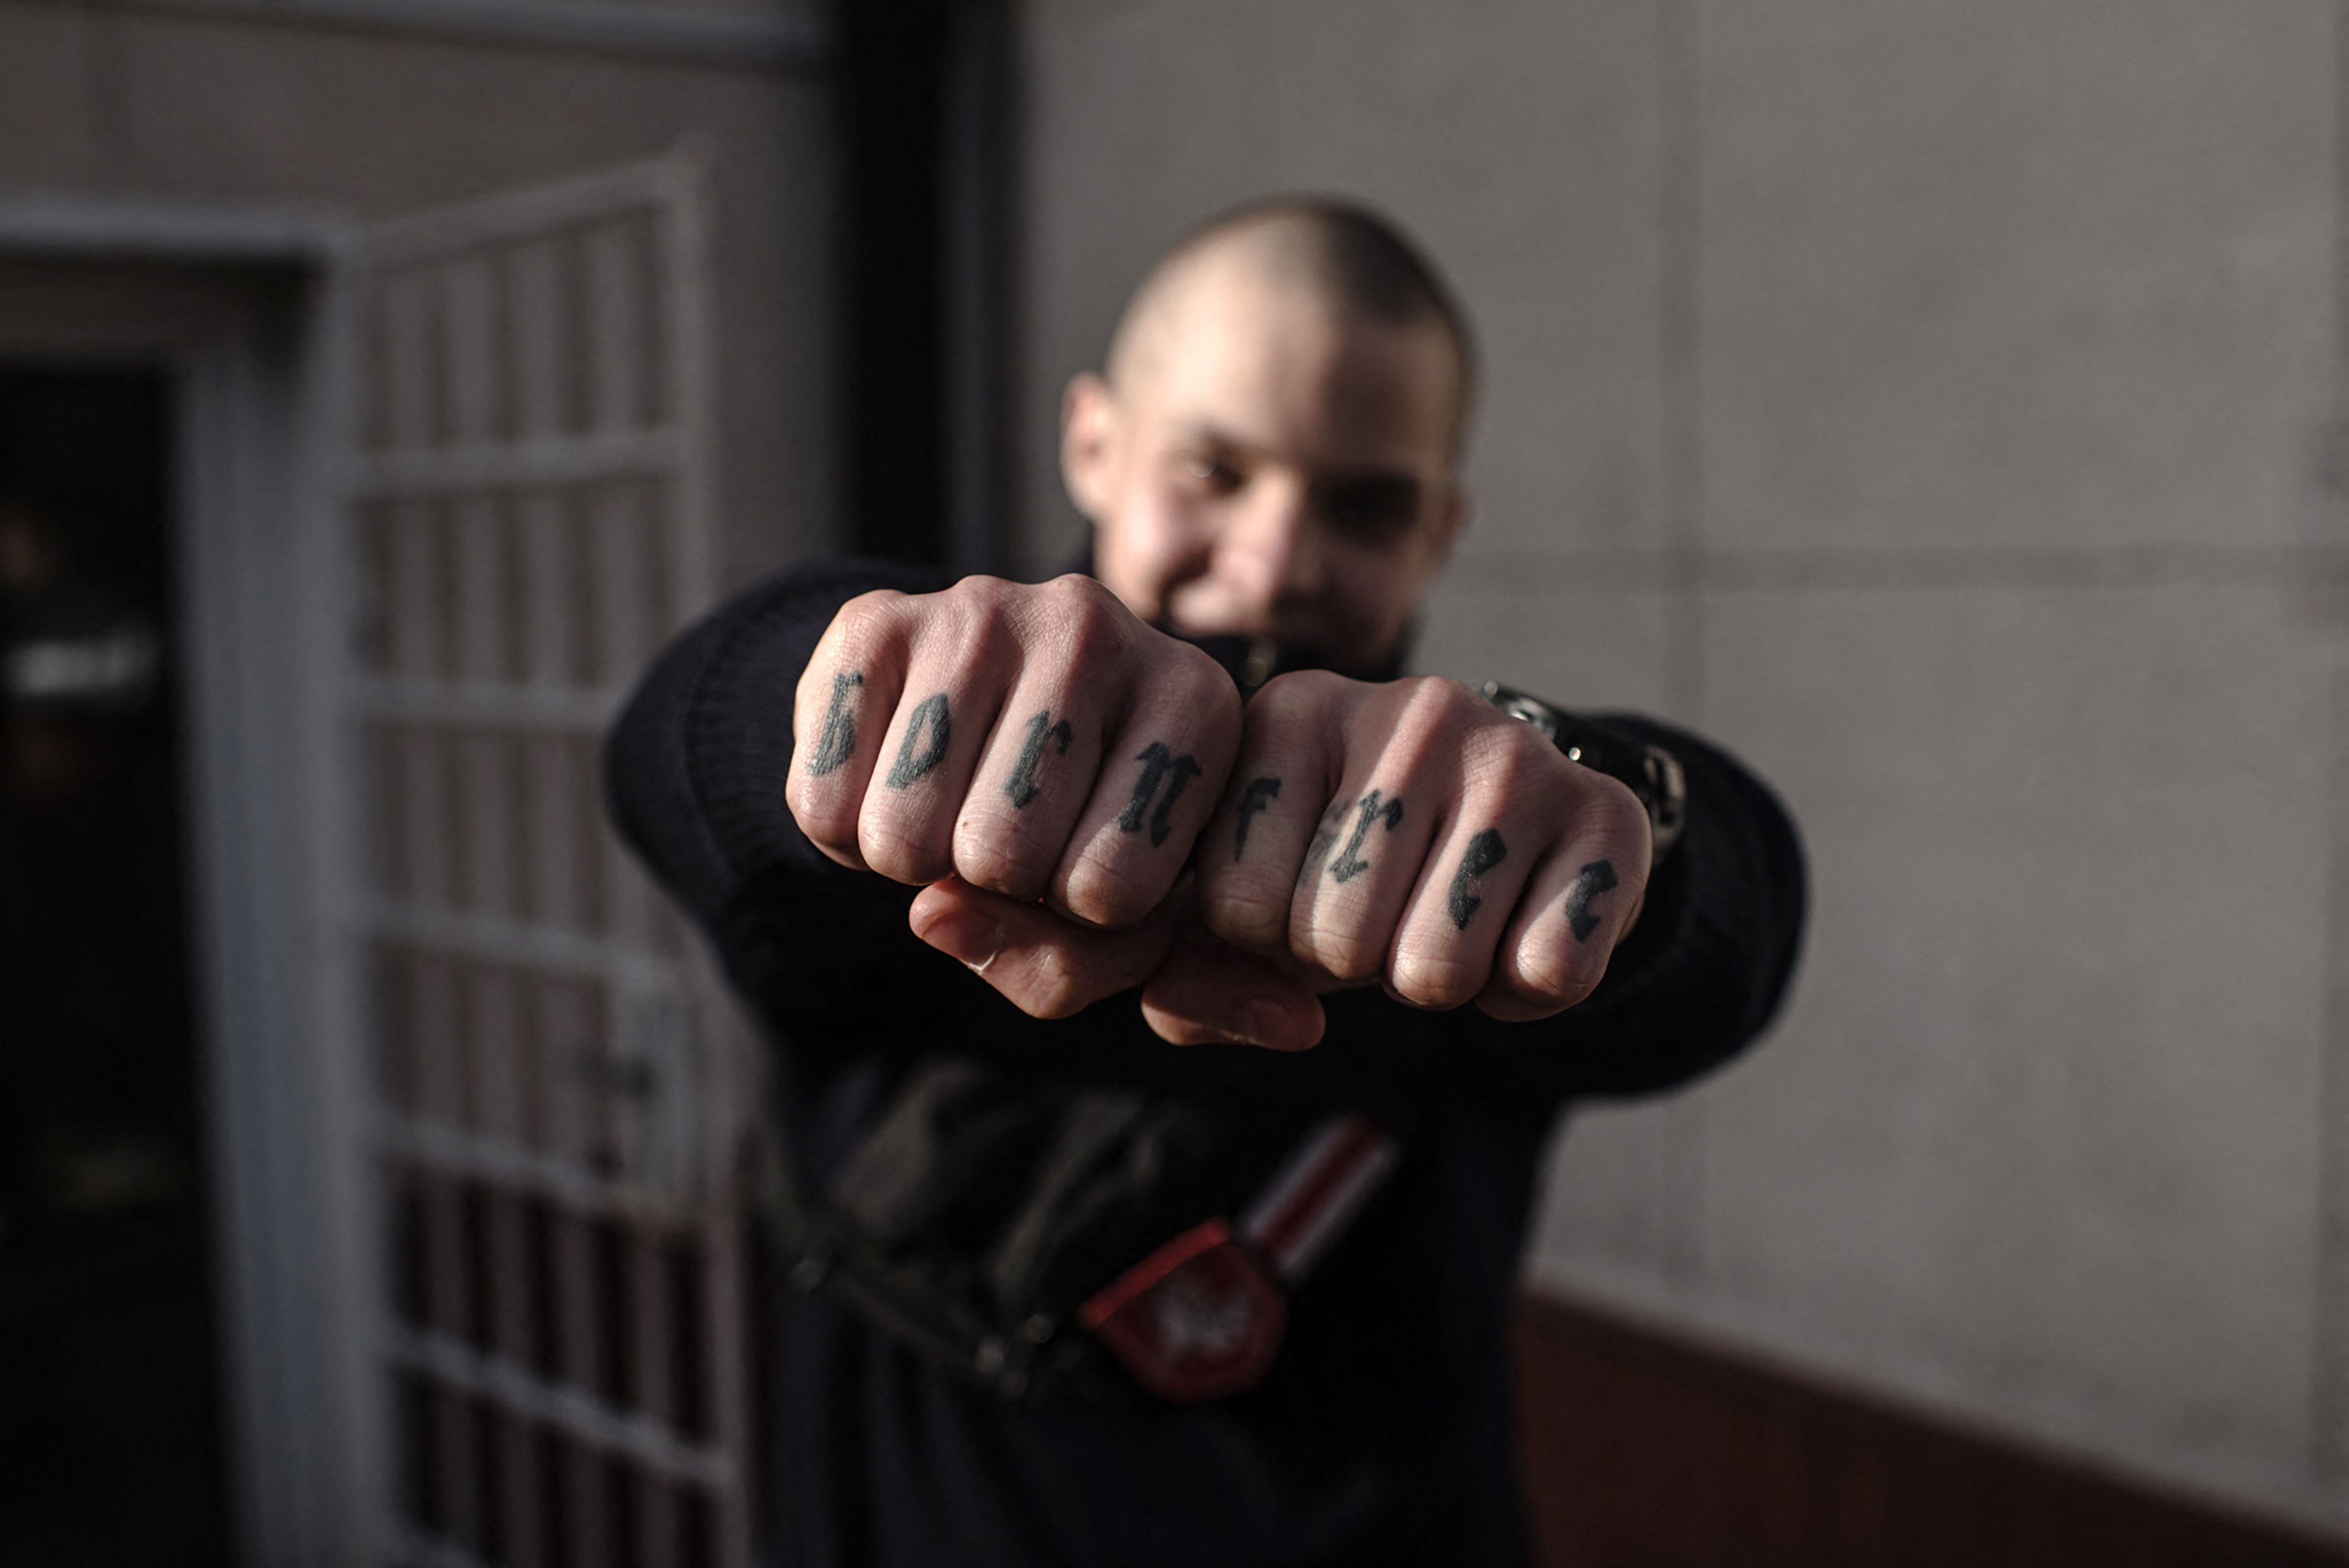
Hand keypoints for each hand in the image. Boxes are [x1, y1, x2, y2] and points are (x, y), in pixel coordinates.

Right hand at [787, 573, 1241, 934]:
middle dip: (990, 884)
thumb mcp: (1111, 919)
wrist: (981, 711)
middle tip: (1004, 833)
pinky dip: (840, 829)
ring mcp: (983, 610)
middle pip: (1001, 858)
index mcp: (1194, 704)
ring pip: (906, 834)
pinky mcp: (874, 618)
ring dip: (910, 859)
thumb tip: (933, 913)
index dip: (1079, 915)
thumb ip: (1063, 967)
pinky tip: (888, 779)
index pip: (1111, 892)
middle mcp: (1099, 628)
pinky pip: (821, 801)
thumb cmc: (1074, 828)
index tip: (1084, 862)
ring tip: (948, 807)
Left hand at [1193, 671, 1651, 1023]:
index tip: (1301, 895)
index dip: (1264, 944)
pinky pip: (1546, 974)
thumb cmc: (1347, 863)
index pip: (1235, 906)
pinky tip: (1517, 926)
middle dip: (1354, 967)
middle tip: (1387, 912)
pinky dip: (1523, 991)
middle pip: (1338, 943)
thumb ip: (1191, 970)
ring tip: (1446, 914)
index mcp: (1292, 713)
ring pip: (1437, 971)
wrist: (1508, 817)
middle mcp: (1409, 712)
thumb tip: (1289, 1024)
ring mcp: (1514, 753)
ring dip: (1438, 982)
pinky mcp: (1606, 811)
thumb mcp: (1249, 897)